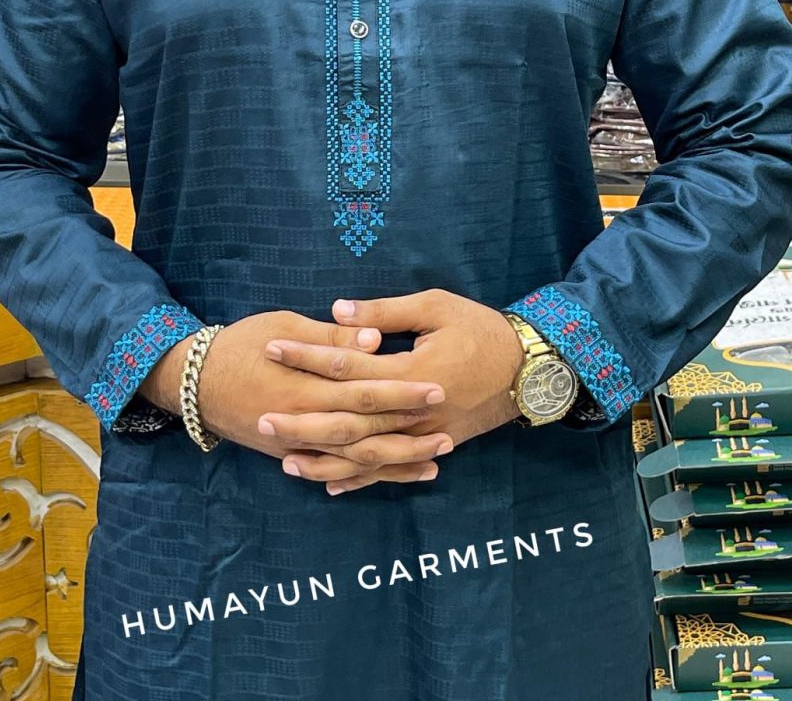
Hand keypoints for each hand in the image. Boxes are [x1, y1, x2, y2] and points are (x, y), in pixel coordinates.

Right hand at [141, 311, 451, 480]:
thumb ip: (330, 337)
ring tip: (437, 458)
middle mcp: (302, 420)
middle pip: (366, 430)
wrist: (194, 382)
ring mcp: (295, 444)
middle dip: (409, 431)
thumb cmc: (240, 343)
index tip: (438, 387)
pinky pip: (334, 471)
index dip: (402, 391)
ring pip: (355, 459)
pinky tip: (394, 475)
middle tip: (449, 428)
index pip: (364, 390)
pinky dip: (365, 477)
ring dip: (397, 461)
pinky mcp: (289, 455)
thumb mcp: (283, 325)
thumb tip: (374, 339)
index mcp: (304, 384)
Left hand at [264, 290, 522, 491]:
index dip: (307, 355)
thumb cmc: (482, 329)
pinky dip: (359, 479)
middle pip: (348, 421)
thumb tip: (337, 310)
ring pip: (365, 455)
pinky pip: (389, 469)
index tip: (272, 347)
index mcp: (411, 370)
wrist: (530, 368)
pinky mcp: (432, 445)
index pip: (347, 363)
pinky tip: (328, 483)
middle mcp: (414, 411)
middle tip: (261, 419)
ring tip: (284, 460)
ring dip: (324, 459)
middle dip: (302, 421)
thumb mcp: (437, 307)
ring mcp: (423, 434)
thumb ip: (386, 312)